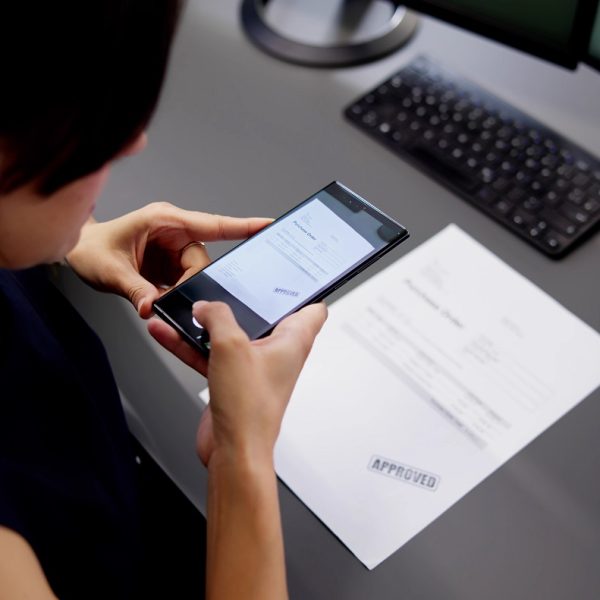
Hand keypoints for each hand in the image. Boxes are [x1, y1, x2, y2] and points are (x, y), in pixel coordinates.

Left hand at [65, 202, 271, 317]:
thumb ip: (135, 290)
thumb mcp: (111, 271)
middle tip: (167, 298)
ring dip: (181, 290)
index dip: (244, 226)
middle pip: (202, 260)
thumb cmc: (91, 248)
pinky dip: (176, 293)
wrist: (78, 252)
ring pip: (195, 273)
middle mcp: (174, 233)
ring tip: (155, 296)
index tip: (269, 226)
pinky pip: (184, 280)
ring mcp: (172, 249)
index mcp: (165, 221)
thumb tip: (154, 308)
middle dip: (190, 282)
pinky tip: (160, 296)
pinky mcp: (169, 264)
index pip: (213, 224)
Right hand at [147, 300, 327, 466]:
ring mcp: (253, 366)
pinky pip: (211, 354)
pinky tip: (167, 332)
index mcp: (293, 341)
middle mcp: (277, 353)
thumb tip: (206, 306)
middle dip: (239, 301)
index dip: (304, 290)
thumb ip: (217, 316)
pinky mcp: (232, 380)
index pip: (313, 308)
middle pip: (262, 316)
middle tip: (222, 286)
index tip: (290, 275)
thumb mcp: (230, 346)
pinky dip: (192, 344)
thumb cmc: (249, 408)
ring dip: (204, 324)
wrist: (233, 452)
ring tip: (181, 309)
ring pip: (229, 335)